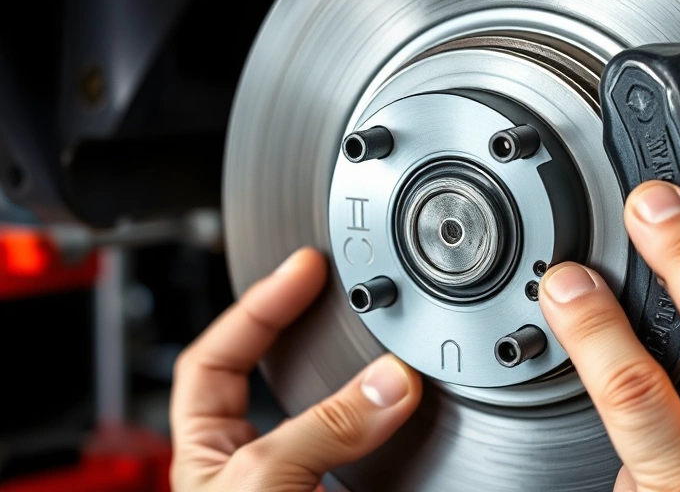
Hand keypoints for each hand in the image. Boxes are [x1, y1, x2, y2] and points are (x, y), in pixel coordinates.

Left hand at [170, 248, 421, 490]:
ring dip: (366, 384)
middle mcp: (256, 462)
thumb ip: (323, 427)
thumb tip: (390, 380)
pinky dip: (401, 433)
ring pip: (339, 415)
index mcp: (208, 449)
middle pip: (283, 373)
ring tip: (388, 342)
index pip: (218, 355)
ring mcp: (304, 481)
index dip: (258, 304)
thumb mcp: (263, 479)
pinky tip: (414, 413)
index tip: (304, 267)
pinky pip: (380, 456)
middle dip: (313, 328)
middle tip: (346, 285)